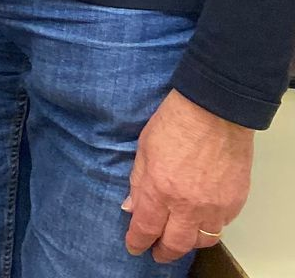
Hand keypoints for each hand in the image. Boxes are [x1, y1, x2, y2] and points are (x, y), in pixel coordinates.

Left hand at [122, 90, 252, 262]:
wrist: (215, 112)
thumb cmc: (175, 123)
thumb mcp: (143, 149)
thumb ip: (137, 182)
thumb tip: (131, 207)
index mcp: (159, 190)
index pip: (146, 228)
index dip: (137, 242)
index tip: (134, 247)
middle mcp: (187, 204)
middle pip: (175, 243)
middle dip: (163, 252)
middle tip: (157, 253)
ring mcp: (214, 206)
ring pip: (202, 240)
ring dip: (188, 242)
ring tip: (179, 238)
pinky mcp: (234, 201)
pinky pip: (222, 225)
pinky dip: (210, 226)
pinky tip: (202, 219)